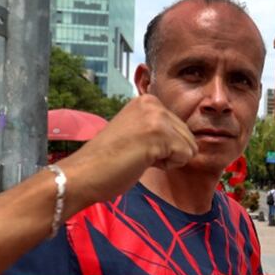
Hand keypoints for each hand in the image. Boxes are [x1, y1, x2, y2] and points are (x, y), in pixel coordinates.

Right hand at [59, 95, 196, 207]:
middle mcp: (153, 103)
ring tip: (140, 157)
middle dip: (169, 152)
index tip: (137, 147)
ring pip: (190, 146)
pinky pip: (186, 155)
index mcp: (147, 101)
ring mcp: (156, 116)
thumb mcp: (138, 133)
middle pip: (189, 136)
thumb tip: (191, 142)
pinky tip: (143, 161)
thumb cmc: (108, 161)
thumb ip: (159, 130)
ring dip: (168, 159)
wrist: (84, 174)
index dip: (164, 146)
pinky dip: (167, 166)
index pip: (181, 128)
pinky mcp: (159, 133)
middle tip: (138, 154)